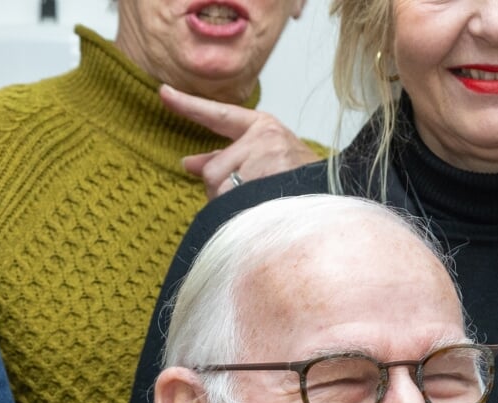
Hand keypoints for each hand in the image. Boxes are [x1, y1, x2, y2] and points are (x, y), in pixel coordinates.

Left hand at [161, 84, 321, 200]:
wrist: (334, 197)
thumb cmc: (298, 180)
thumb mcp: (264, 158)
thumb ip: (223, 158)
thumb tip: (186, 163)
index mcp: (262, 127)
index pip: (218, 115)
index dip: (188, 105)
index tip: (163, 92)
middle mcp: (264, 138)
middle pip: (213, 171)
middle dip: (220, 191)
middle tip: (246, 197)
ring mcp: (268, 161)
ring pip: (220, 191)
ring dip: (229, 206)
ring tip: (256, 206)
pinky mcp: (270, 183)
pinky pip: (232, 205)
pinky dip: (237, 215)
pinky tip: (258, 213)